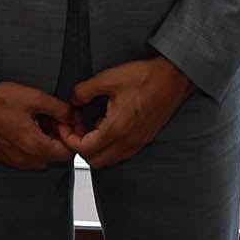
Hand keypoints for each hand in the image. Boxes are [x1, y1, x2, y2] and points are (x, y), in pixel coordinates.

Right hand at [0, 82, 77, 170]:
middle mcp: (24, 159)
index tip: (64, 121)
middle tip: (51, 118)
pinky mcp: (2, 156)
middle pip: (54, 156)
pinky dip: (30, 145)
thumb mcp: (35, 98)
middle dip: (57, 138)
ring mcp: (12, 159)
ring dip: (44, 142)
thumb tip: (74, 116)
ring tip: (36, 120)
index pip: (67, 153)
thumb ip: (60, 109)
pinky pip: (25, 156)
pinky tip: (23, 125)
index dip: (70, 136)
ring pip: (39, 157)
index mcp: (34, 146)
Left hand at [65, 57, 196, 169]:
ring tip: (90, 125)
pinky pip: (120, 154)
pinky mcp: (143, 140)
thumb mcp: (109, 78)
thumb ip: (84, 91)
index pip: (84, 149)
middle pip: (94, 161)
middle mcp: (127, 141)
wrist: (174, 79)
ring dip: (94, 148)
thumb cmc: (146, 77)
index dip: (69, 139)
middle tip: (76, 128)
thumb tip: (73, 100)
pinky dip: (108, 146)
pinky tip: (107, 125)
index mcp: (117, 128)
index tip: (65, 126)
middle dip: (79, 147)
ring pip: (108, 160)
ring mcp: (137, 143)